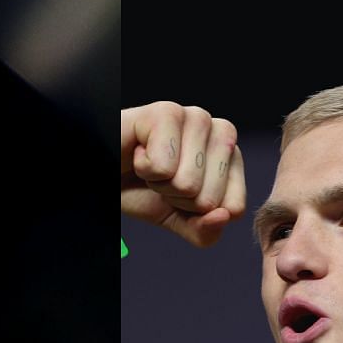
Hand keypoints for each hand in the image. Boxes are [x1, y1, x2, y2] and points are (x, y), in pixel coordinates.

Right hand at [122, 102, 247, 247]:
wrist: (107, 171)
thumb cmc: (144, 188)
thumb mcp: (179, 220)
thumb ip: (205, 231)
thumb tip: (223, 216)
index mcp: (233, 159)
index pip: (234, 208)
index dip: (198, 213)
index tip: (180, 192)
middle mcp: (223, 133)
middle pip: (211, 200)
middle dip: (177, 198)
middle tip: (161, 177)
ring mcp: (198, 118)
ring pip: (188, 184)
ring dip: (160, 183)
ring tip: (150, 163)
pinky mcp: (168, 112)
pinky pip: (163, 167)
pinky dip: (144, 168)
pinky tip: (139, 151)